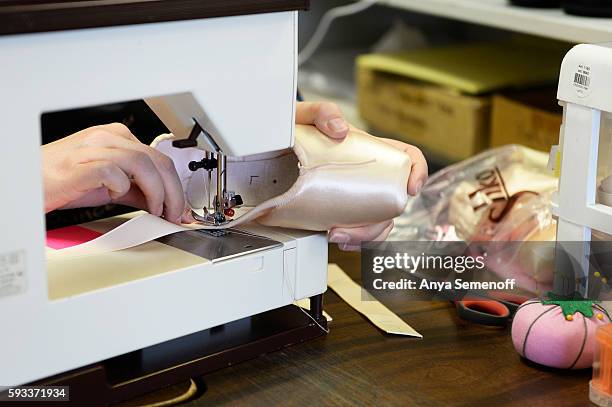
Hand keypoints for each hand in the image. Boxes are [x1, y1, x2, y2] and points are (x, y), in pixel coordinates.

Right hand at [42, 123, 185, 223]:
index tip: (178, 207)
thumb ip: (136, 190)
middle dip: (172, 192)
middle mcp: (107, 139)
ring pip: (142, 164)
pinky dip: (122, 189)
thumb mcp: (107, 184)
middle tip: (173, 214)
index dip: (175, 185)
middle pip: (157, 160)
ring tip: (153, 210)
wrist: (27, 183)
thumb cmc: (62, 181)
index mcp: (117, 138)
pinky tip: (114, 197)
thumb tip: (162, 203)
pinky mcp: (80, 166)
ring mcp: (93, 149)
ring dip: (155, 192)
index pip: (160, 157)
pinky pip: (114, 174)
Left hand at [296, 101, 427, 250]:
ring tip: (336, 235)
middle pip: (391, 201)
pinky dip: (351, 239)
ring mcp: (353, 194)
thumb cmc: (294, 128)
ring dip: (363, 235)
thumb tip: (340, 130)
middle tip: (352, 225)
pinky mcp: (336, 209)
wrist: (270, 148)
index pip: (406, 156)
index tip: (410, 188)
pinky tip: (335, 239)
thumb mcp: (306, 115)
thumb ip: (322, 112)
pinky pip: (354, 228)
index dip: (417, 171)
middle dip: (380, 221)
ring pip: (376, 220)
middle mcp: (366, 174)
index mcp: (369, 149)